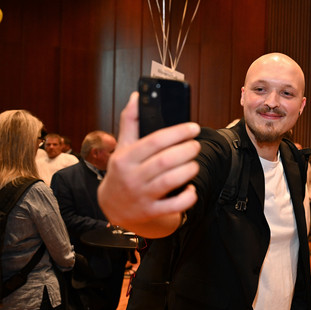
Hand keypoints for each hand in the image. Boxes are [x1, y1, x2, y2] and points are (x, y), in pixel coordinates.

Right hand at [97, 92, 200, 236]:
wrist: (113, 208)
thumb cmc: (122, 172)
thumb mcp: (122, 147)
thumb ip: (130, 122)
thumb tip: (137, 96)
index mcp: (125, 158)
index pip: (154, 141)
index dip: (177, 133)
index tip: (193, 128)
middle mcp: (132, 177)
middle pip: (165, 161)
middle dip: (186, 151)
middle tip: (196, 146)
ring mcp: (142, 196)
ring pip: (170, 181)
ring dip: (188, 170)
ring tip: (195, 164)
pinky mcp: (152, 211)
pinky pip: (174, 205)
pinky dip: (187, 196)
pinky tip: (191, 188)